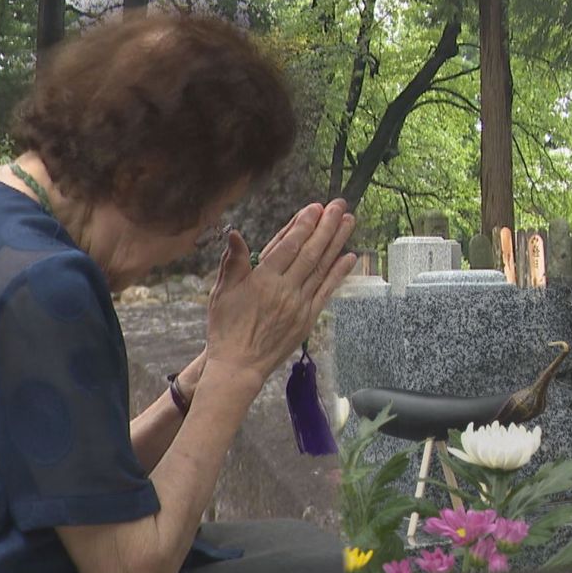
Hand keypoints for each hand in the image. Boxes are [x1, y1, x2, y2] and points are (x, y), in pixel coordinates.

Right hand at [204, 200, 355, 384]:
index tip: (316, 207)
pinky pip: (326, 291)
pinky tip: (349, 256)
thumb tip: (234, 233)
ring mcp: (299, 305)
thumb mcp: (222, 292)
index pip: (288, 246)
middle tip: (340, 206)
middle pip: (311, 252)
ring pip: (322, 268)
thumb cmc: (226, 328)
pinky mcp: (307, 319)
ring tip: (349, 222)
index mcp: (262, 280)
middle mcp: (285, 290)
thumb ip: (233, 262)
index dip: (303, 224)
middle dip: (326, 226)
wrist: (239, 366)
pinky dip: (338, 273)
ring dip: (337, 243)